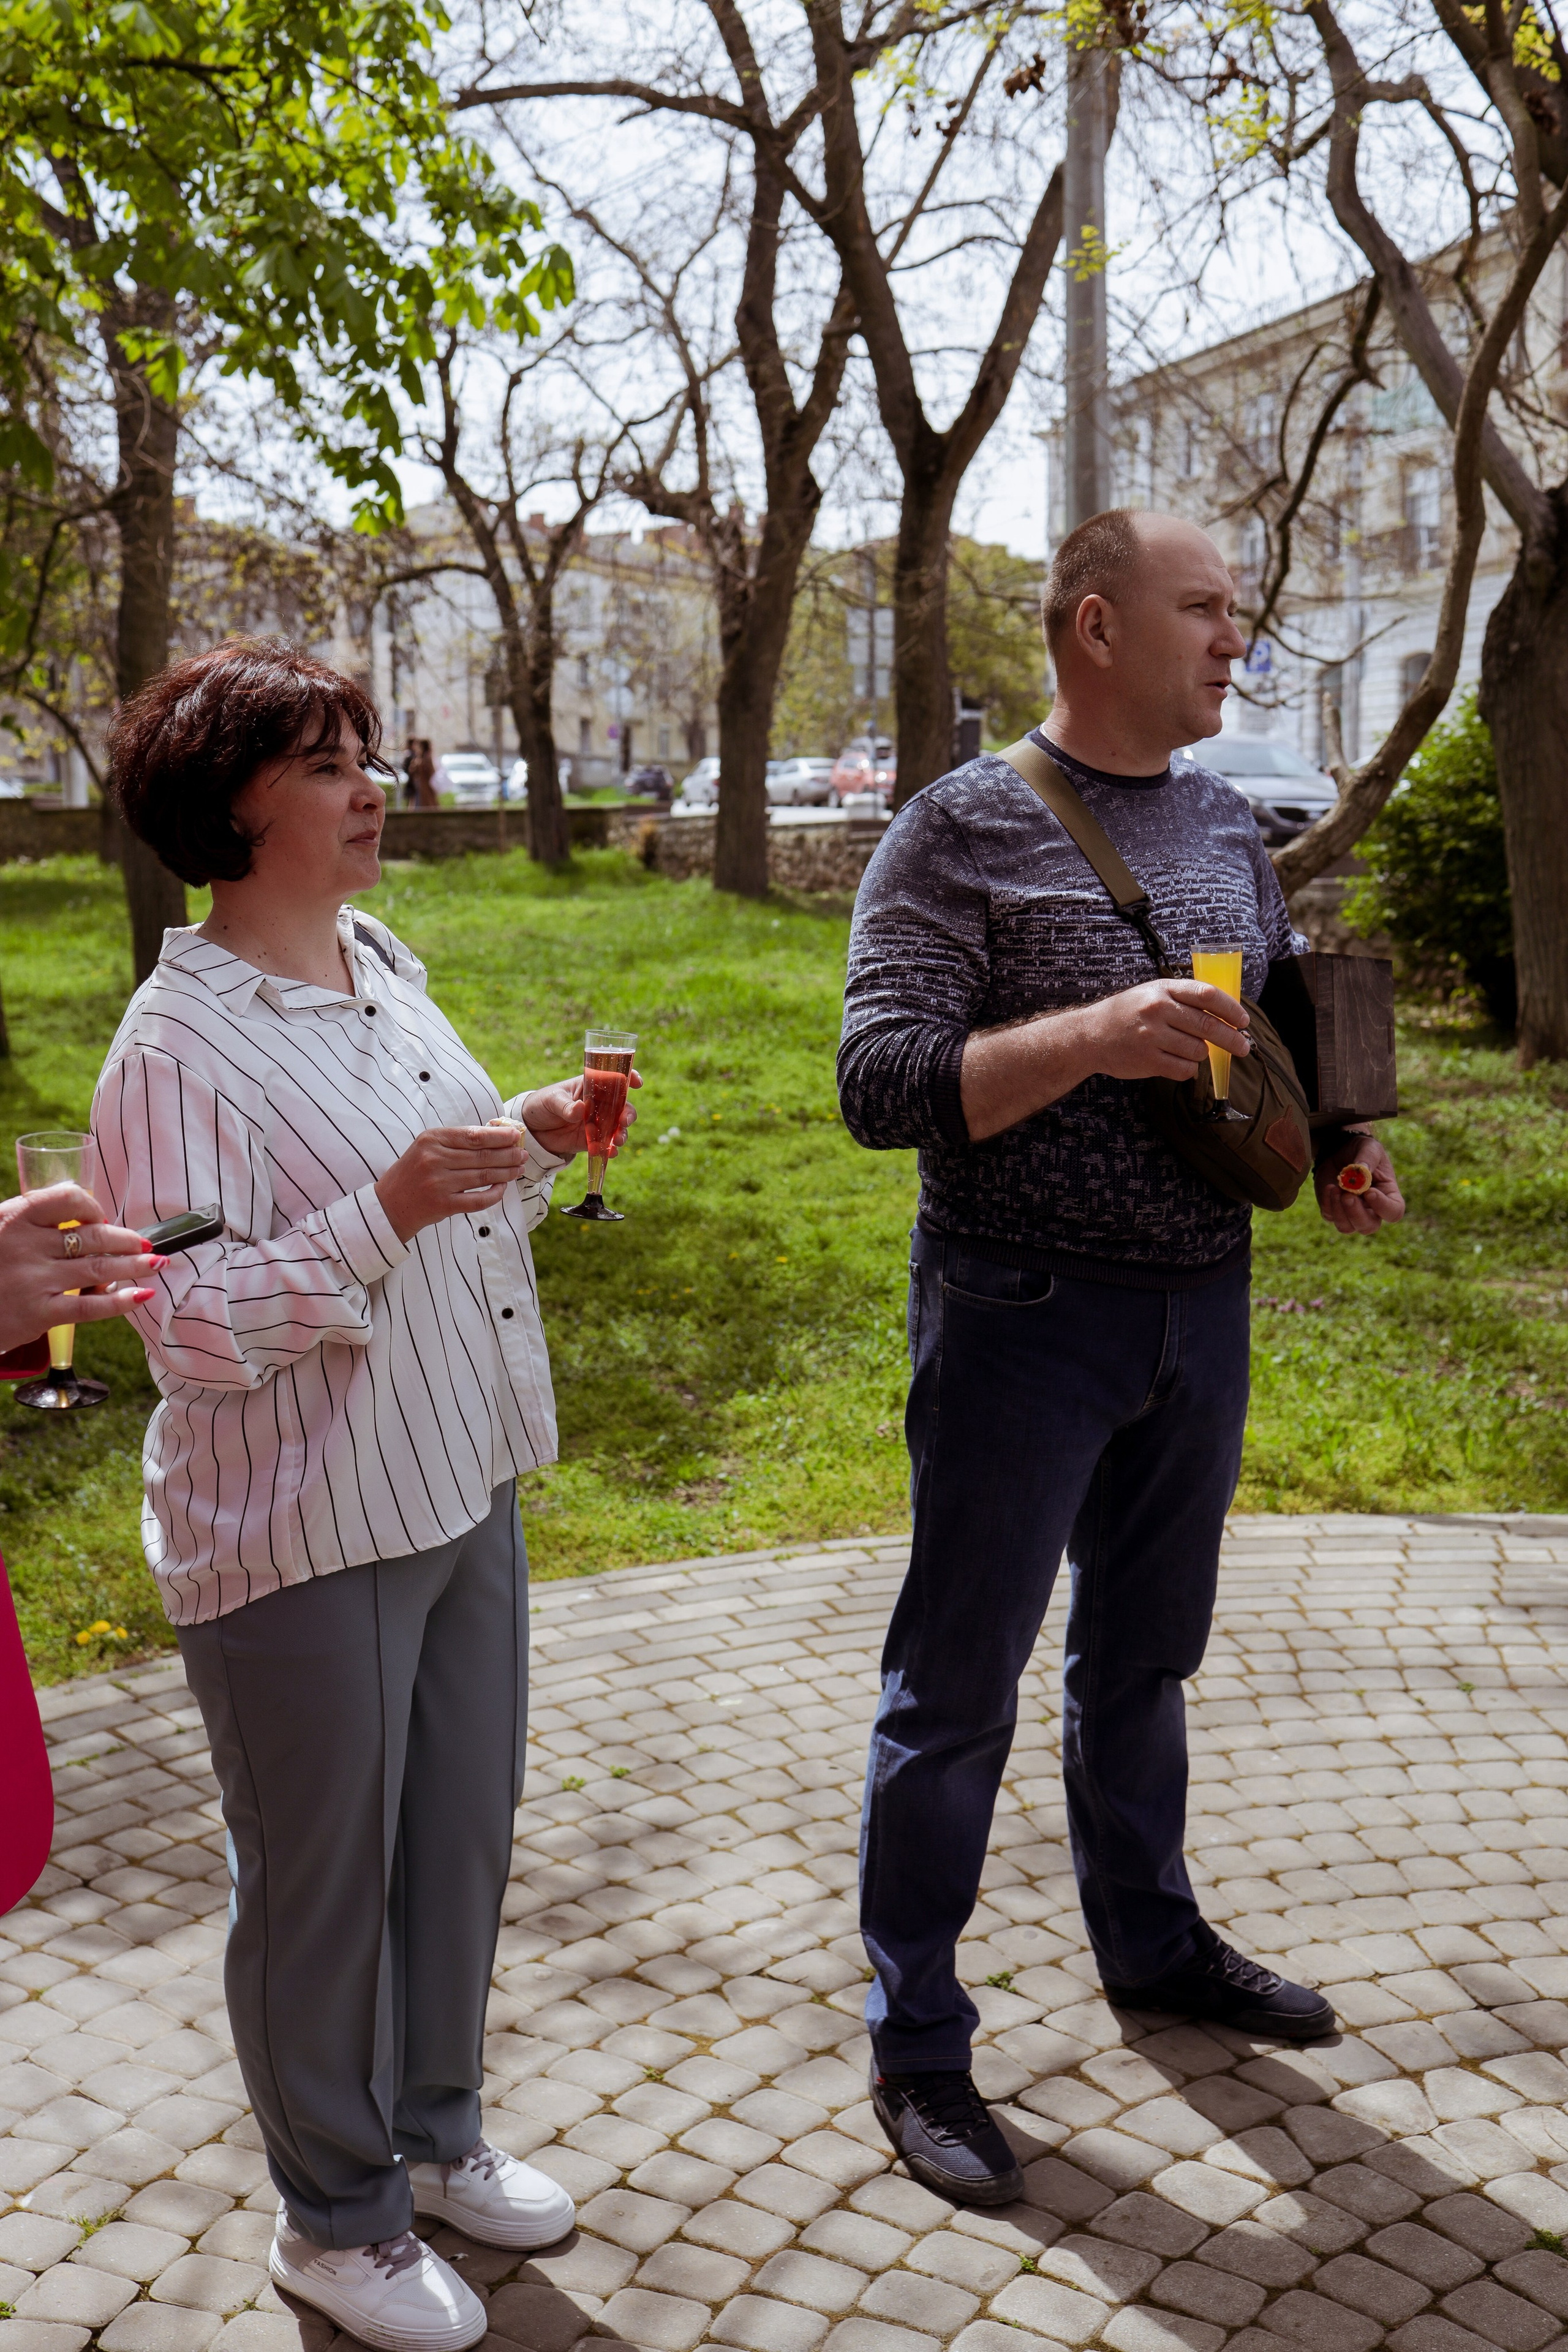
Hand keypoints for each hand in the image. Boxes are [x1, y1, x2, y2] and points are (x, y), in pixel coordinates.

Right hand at [0, 1182, 160, 1352]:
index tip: (103, 1218)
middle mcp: (25, 1245)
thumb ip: (34, 1220)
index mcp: (15, 1217)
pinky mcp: (38, 1313)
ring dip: (135, 1266)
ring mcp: (34, 1280)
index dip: (94, 1207)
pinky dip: (121, 1301)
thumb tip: (85, 1212)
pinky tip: (141, 1296)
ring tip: (157, 1264)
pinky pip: (90, 1307)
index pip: (67, 1199)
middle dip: (127, 1240)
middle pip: (93, 1236)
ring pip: (98, 1269)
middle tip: (146, 1245)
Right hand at [375, 1126, 528, 1243]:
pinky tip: (503, 1188)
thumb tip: (493, 1133)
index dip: (499, 1136)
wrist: (390, 1204)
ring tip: (519, 1168)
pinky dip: (494, 1194)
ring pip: (483, 1176)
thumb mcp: (427, 1147)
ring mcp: (439, 1183)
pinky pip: (478, 1199)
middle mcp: (434, 1159)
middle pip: (482, 1156)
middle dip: (508, 1154)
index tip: (516, 1136)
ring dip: (506, 1172)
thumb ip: (456, 1141)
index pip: (473, 1136)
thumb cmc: (413, 1172)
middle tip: (522, 1154)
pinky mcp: (443, 1205)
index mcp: (431, 1140)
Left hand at [519, 1071, 641, 1160]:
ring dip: (622, 1133)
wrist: (531, 1129)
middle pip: (622, 1106)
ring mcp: (597, 1123)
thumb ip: (566, 1105)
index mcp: (590, 1086)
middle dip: (628, 1113)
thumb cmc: (542, 1104)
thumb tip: (580, 1109)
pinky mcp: (591, 1140)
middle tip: (624, 1121)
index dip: (629, 1077)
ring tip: (619, 1140)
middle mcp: (598, 1104)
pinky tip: (611, 1153)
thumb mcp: (551, 1100)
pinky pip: (606, 1145)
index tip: (637, 1082)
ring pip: (618, 1127)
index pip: (614, 1078)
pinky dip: (611, 1150)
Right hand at [1080, 978, 1250, 1083]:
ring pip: (1198, 1050)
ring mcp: (1152, 1036)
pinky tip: (1180, 1063)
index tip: (1243, 1021)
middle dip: (1232, 1039)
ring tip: (1191, 1050)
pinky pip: (1184, 1069)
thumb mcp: (1153, 993)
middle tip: (1244, 1047)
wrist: (1090, 1035)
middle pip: (1208, 1025)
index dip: (1231, 1009)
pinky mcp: (1148, 1061)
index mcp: (1163, 989)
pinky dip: (1188, 1069)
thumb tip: (1225, 1014)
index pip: (1207, 995)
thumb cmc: (1128, 1013)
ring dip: (1202, 1054)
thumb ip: (1183, 998)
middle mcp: (1158, 1010)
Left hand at [1314, 1133, 1404, 1234]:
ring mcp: (1351, 1212)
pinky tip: (1329, 1186)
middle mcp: (1371, 1209)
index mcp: (1388, 1195)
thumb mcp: (1368, 1147)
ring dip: (1340, 1212)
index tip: (1370, 1192)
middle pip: (1369, 1227)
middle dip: (1357, 1215)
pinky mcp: (1332, 1210)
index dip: (1383, 1207)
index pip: (1394, 1212)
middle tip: (1347, 1196)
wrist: (1340, 1150)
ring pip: (1347, 1227)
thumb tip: (1361, 1171)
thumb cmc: (1361, 1150)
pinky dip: (1327, 1203)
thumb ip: (1367, 1158)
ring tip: (1335, 1188)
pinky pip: (1329, 1216)